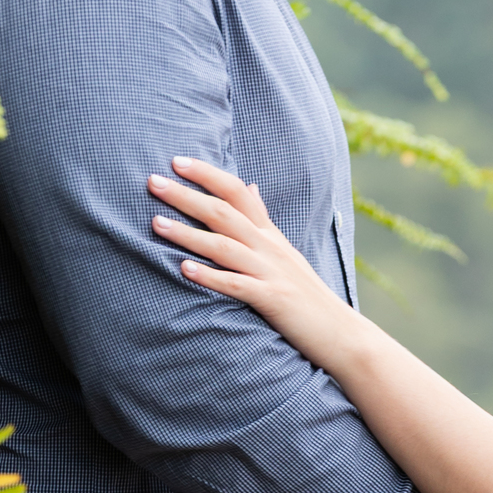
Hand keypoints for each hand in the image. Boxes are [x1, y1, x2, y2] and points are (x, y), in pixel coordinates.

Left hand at [147, 158, 354, 366]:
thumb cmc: (306, 294)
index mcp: (270, 235)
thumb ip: (263, 220)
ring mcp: (271, 272)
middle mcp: (269, 248)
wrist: (340, 332)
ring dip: (188, 234)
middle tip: (152, 182)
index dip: (208, 175)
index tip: (176, 161)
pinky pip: (236, 285)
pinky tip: (184, 269)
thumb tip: (249, 186)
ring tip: (156, 224)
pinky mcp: (272, 299)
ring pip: (225, 246)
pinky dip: (210, 276)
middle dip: (187, 196)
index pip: (238, 193)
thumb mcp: (285, 250)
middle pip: (224, 213)